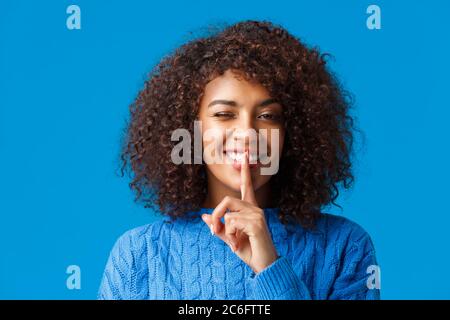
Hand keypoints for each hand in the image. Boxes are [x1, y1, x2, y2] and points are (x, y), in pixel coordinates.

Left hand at [201, 151, 278, 273]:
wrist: (263, 265)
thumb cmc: (248, 250)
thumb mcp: (229, 238)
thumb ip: (218, 226)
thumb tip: (203, 215)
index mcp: (250, 209)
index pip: (247, 186)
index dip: (245, 170)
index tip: (245, 154)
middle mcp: (255, 208)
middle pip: (227, 200)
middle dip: (216, 216)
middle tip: (214, 232)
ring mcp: (258, 214)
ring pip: (228, 214)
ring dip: (225, 231)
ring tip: (234, 243)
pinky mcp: (257, 223)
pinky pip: (232, 223)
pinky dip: (230, 236)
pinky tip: (238, 244)